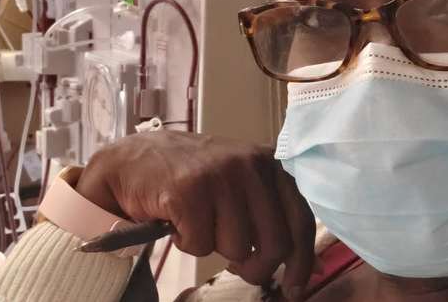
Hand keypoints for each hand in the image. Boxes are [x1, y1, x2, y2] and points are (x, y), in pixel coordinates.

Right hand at [75, 131, 316, 299]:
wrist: (133, 161)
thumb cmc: (193, 178)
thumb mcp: (242, 183)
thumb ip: (274, 215)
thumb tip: (314, 269)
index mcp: (270, 162)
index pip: (301, 218)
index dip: (303, 260)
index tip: (295, 287)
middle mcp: (251, 164)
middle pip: (275, 243)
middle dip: (257, 268)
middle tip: (239, 267)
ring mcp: (220, 176)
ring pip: (237, 247)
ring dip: (215, 247)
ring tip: (199, 222)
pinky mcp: (189, 191)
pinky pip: (201, 245)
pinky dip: (188, 243)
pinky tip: (178, 219)